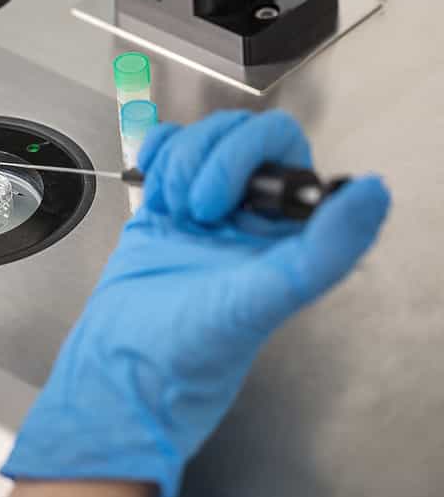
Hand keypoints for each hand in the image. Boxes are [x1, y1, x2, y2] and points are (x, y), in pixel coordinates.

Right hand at [2, 110, 390, 496]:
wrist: (123, 363)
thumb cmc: (191, 348)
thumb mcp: (261, 302)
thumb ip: (323, 251)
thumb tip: (373, 193)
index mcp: (286, 231)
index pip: (284, 148)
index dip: (249, 155)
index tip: (226, 201)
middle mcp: (250, 215)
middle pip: (238, 133)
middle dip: (205, 161)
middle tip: (194, 211)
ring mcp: (206, 207)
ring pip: (199, 138)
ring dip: (177, 166)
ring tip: (171, 212)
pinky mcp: (165, 206)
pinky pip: (166, 149)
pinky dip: (155, 154)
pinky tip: (153, 189)